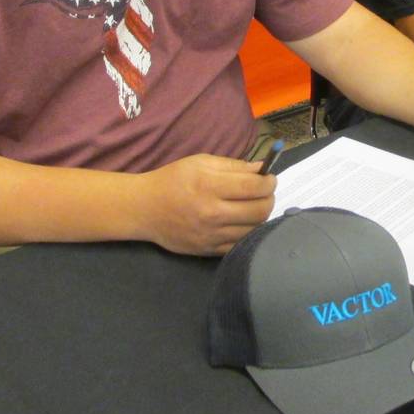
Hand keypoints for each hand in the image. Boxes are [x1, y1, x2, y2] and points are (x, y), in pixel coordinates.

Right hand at [140, 154, 275, 255]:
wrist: (144, 209)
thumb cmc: (173, 180)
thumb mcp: (200, 162)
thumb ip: (233, 166)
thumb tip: (262, 169)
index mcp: (209, 186)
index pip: (254, 187)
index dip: (269, 182)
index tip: (269, 178)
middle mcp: (212, 213)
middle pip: (260, 210)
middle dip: (269, 198)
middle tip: (264, 192)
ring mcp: (211, 235)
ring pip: (254, 229)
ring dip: (260, 216)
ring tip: (253, 206)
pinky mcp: (208, 251)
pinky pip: (240, 245)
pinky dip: (248, 233)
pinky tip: (242, 222)